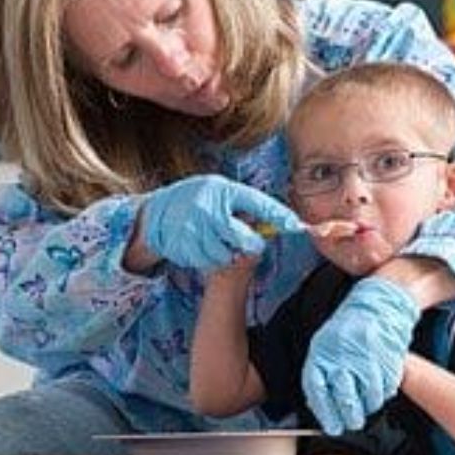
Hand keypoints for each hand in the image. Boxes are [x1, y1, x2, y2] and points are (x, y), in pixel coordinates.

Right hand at [141, 175, 302, 271]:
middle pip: (244, 239)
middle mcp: (209, 210)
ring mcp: (195, 230)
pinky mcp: (185, 247)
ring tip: (219, 242)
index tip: (296, 225)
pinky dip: (209, 258)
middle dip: (251, 244)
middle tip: (247, 244)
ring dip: (227, 254)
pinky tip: (203, 247)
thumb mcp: (220, 194)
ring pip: (227, 256)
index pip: (258, 204)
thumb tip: (273, 225)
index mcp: (223, 191)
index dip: (279, 216)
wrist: (157, 213)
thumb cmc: (197, 201)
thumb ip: (244, 207)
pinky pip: (208, 262)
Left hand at [302, 278, 420, 434]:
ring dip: (370, 407)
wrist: (379, 303)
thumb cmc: (350, 325)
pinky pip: (388, 387)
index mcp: (323, 352)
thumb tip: (320, 403)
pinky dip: (385, 394)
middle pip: (346, 399)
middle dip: (350, 416)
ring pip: (370, 397)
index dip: (325, 413)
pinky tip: (380, 390)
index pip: (318, 390)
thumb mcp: (326, 343)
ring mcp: (368, 358)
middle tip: (353, 422)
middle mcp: (344, 355)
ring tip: (368, 406)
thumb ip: (322, 371)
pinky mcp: (388, 359)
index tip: (332, 426)